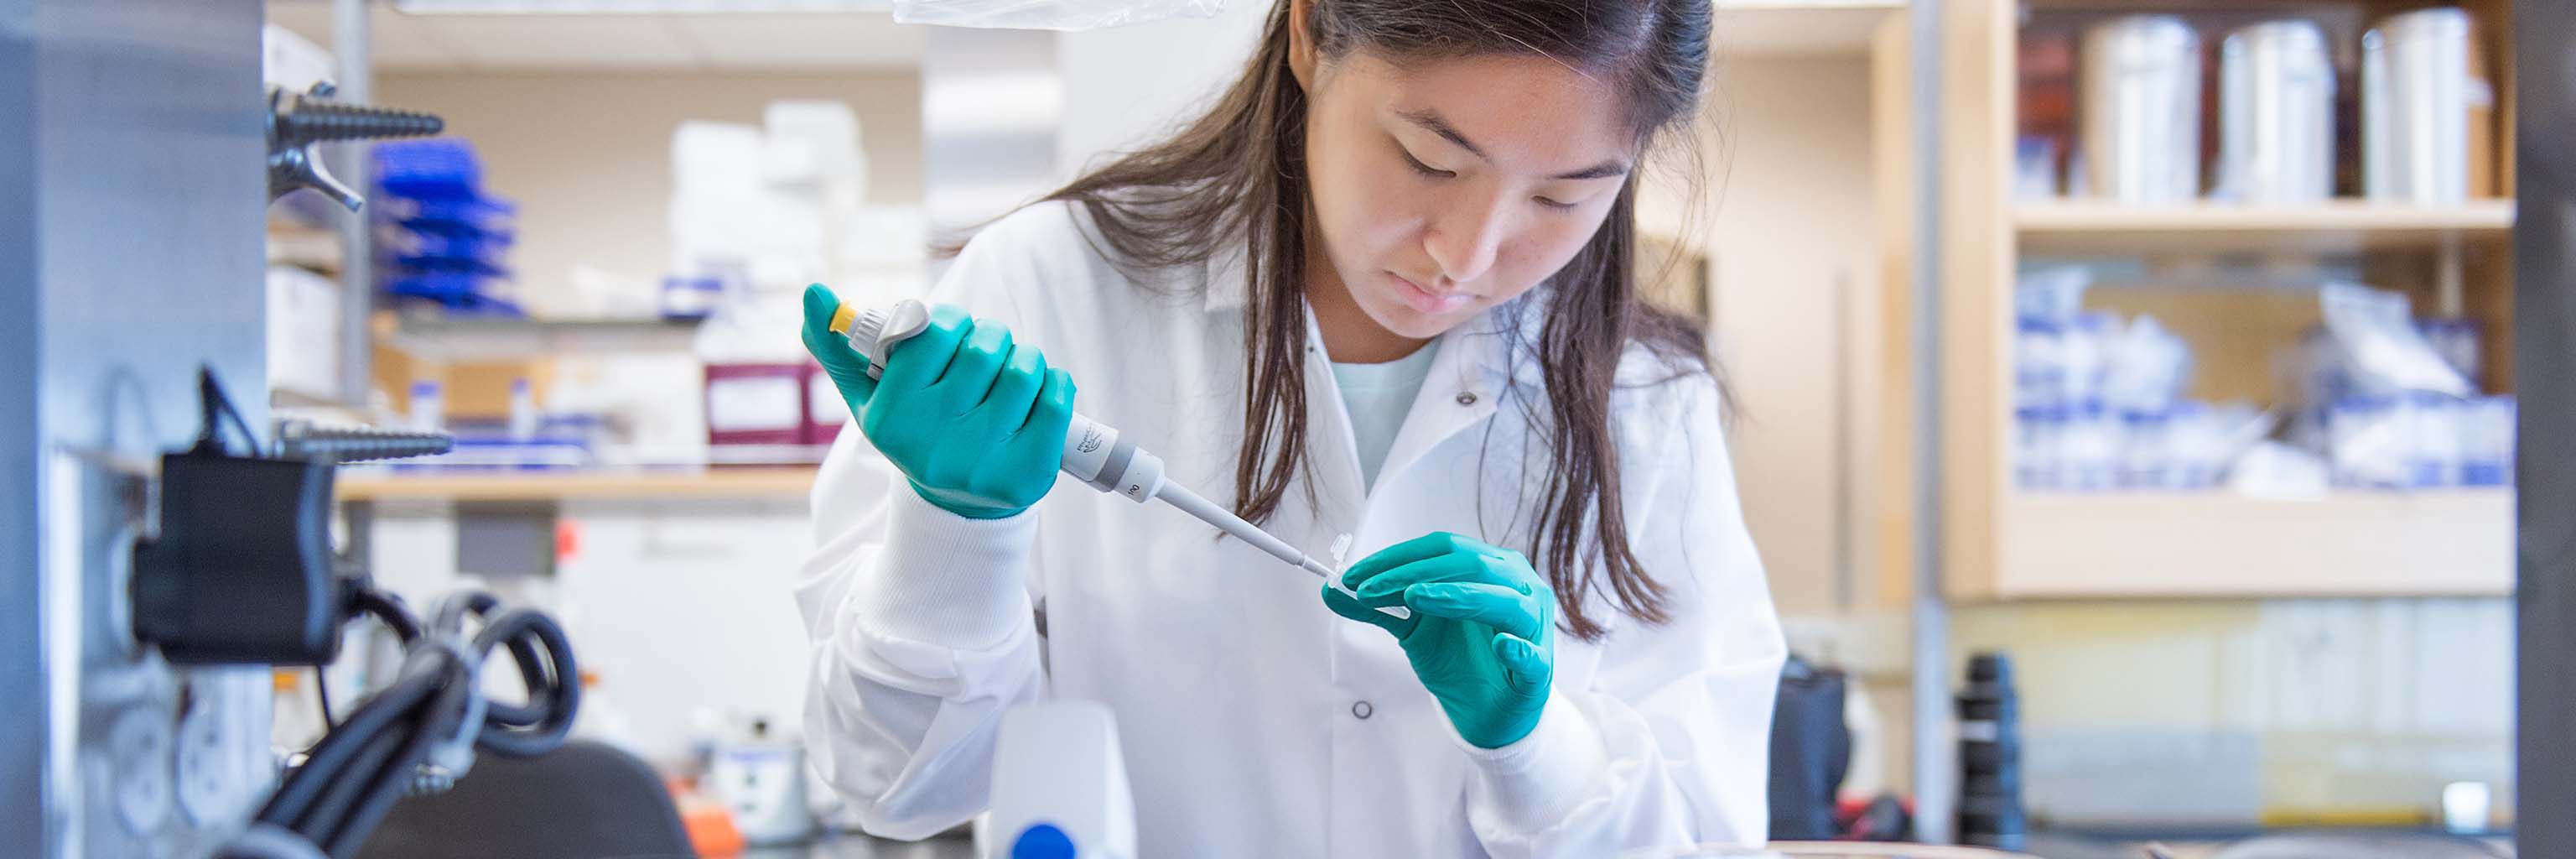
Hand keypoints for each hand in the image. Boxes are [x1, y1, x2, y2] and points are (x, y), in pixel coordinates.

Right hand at [799, 284, 1074, 518]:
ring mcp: (982, 462)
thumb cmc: (914, 431)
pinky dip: (1054, 382)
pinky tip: (1039, 391)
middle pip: (982, 348)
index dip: (950, 322)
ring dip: (1024, 358)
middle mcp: (933, 443)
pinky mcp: (1027, 474)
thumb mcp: (869, 397)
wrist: (956, 505)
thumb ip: (837, 347)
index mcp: (891, 418)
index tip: (951, 332)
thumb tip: (814, 293)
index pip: (934, 332)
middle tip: (985, 350)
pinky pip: (1057, 399)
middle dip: (989, 337)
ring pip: (1023, 370)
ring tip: (1012, 370)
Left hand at [1322, 532, 1554, 748]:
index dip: (1397, 558)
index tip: (1355, 575)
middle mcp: (1516, 586)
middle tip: (1371, 588)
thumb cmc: (1458, 659)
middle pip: (1471, 565)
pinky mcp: (1539, 670)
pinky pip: (1532, 655)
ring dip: (1459, 597)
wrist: (1487, 712)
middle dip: (1416, 574)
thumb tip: (1331, 589)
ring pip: (1503, 601)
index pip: (1444, 549)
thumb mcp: (1412, 629)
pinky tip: (1501, 645)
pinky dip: (1518, 648)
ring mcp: (1533, 625)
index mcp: (1489, 567)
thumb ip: (1378, 607)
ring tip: (1417, 599)